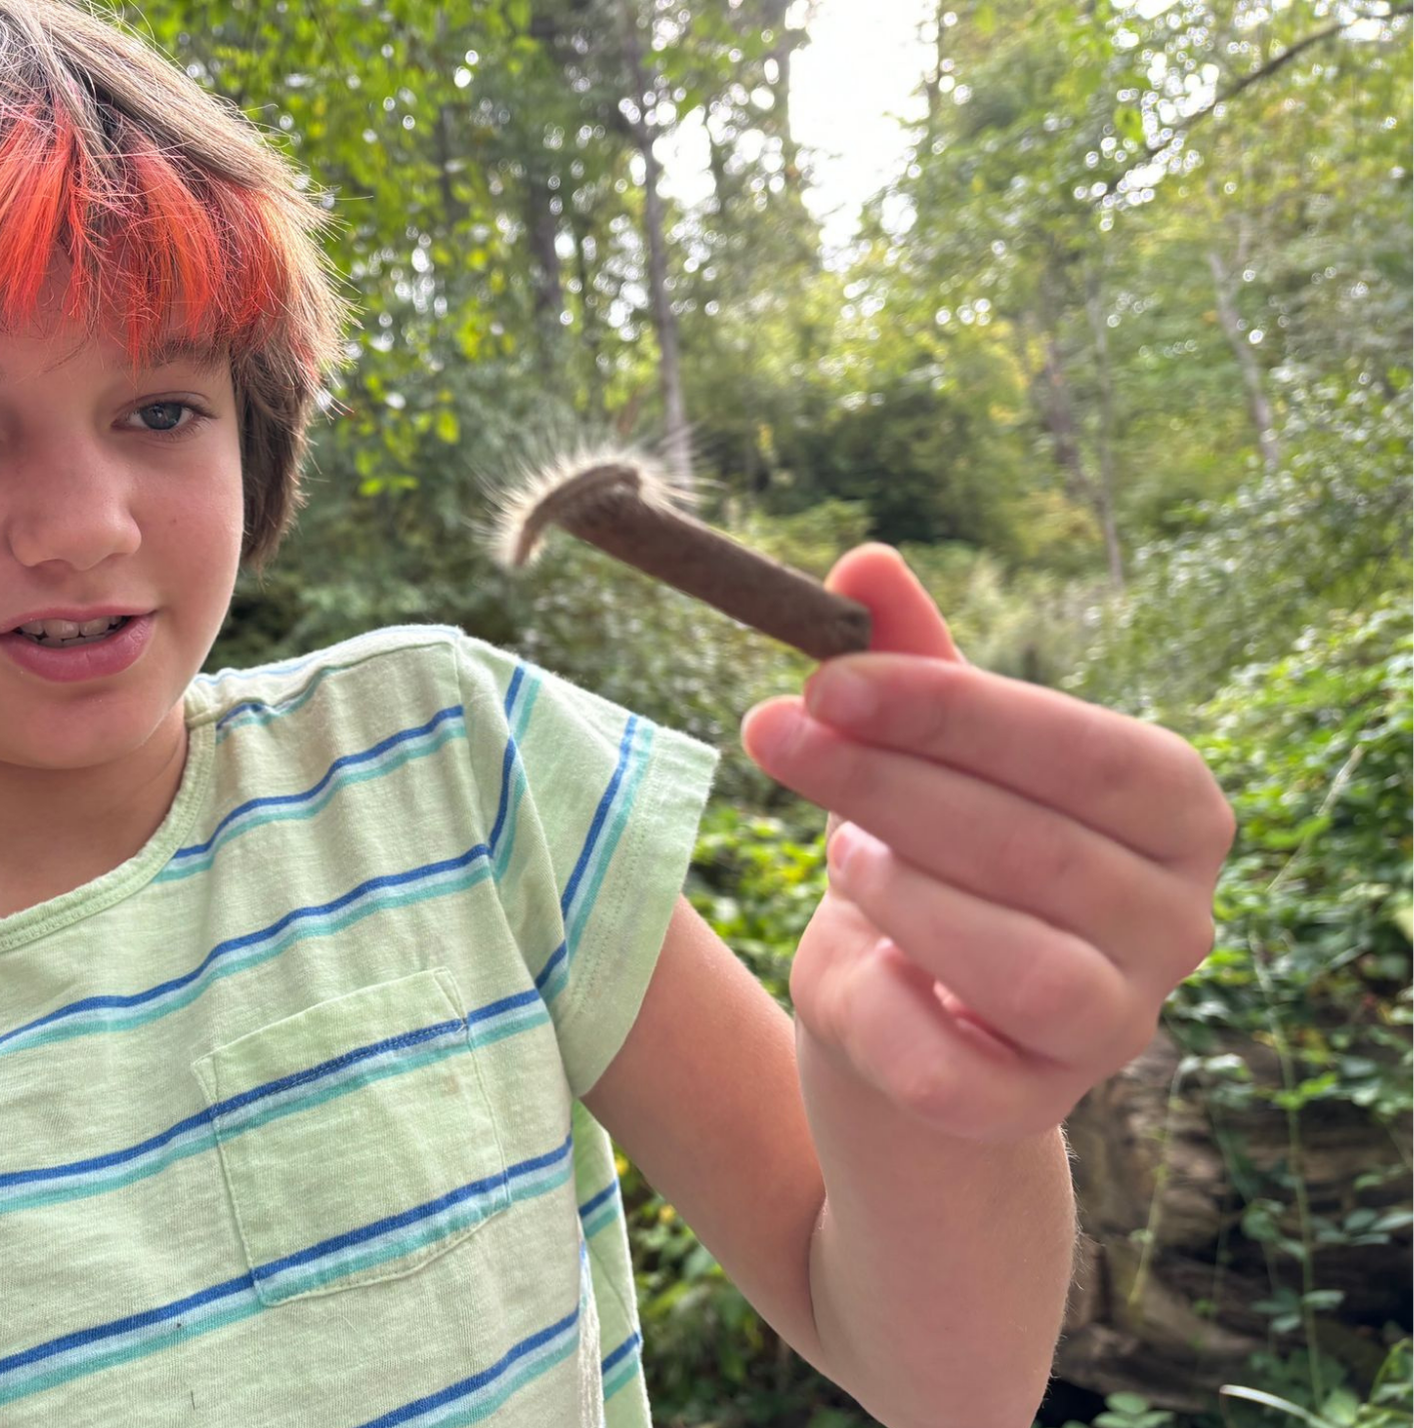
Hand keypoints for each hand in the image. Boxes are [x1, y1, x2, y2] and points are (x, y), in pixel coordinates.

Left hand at [740, 544, 1235, 1143]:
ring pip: (1022, 966)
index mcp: (1175, 813)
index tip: (825, 678)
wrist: (905, 1017)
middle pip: (1041, 851)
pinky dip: (879, 1007)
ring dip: (904, 896)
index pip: (1089, 751)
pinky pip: (952, 1067)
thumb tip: (864, 561)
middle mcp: (1178, 924)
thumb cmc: (929, 858)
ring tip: (846, 857)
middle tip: (772, 732)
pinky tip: (851, 963)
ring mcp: (1118, 1028)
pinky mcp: (1032, 1110)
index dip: (953, 711)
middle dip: (886, 784)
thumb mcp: (917, 753)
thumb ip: (905, 661)